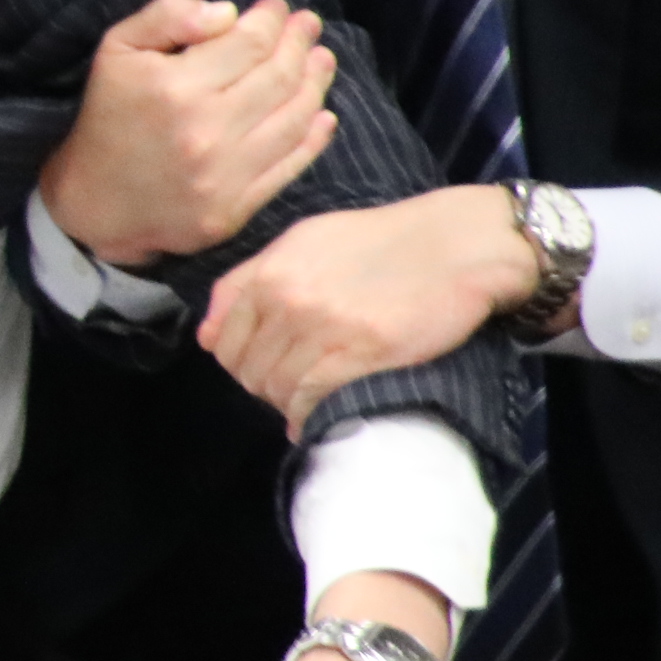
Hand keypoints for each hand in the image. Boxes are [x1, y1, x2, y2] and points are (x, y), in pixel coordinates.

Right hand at [37, 0, 337, 265]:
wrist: (92, 203)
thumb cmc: (107, 118)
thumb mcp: (116, 50)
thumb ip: (167, 16)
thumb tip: (229, 12)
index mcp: (174, 87)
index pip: (249, 42)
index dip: (272, 19)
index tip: (279, 7)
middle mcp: (205, 131)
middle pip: (279, 77)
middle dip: (300, 43)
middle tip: (309, 26)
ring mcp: (224, 175)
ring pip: (294, 119)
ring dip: (316, 83)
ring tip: (321, 60)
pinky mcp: (235, 209)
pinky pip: (290, 166)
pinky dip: (315, 137)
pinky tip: (322, 114)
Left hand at [200, 186, 540, 436]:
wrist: (454, 246)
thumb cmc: (381, 241)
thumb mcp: (304, 241)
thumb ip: (248, 280)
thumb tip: (206, 335)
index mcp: (269, 272)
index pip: (222, 340)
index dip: (237, 362)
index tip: (260, 368)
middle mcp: (287, 299)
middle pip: (247, 369)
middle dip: (261, 385)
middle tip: (287, 389)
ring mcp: (322, 327)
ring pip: (276, 387)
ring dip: (285, 403)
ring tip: (305, 403)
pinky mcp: (360, 352)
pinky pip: (311, 397)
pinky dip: (306, 415)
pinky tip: (314, 420)